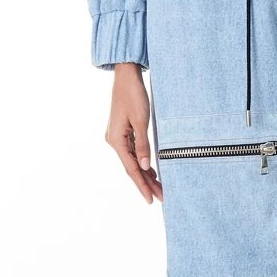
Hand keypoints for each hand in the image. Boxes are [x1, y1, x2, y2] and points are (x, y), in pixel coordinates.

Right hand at [105, 63, 163, 203]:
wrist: (126, 77)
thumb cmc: (134, 95)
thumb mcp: (141, 120)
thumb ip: (143, 145)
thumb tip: (145, 167)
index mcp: (116, 140)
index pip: (132, 169)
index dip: (142, 185)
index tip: (151, 199)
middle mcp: (114, 141)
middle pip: (132, 168)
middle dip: (146, 183)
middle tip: (161, 197)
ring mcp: (117, 137)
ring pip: (133, 161)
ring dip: (146, 174)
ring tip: (159, 189)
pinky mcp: (123, 132)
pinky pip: (133, 152)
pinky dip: (143, 162)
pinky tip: (151, 171)